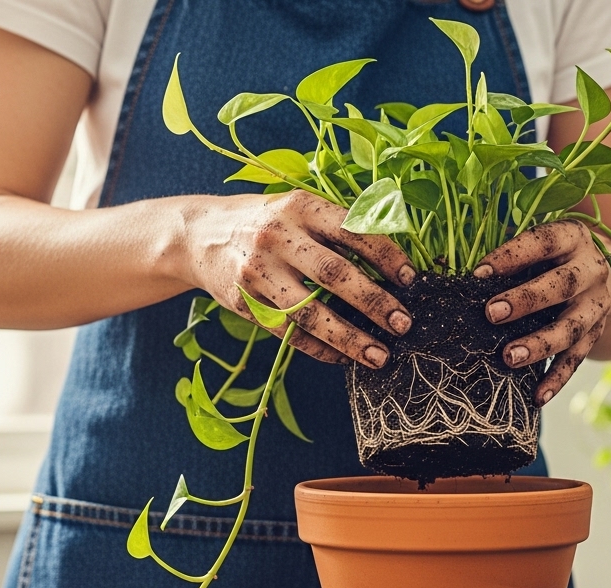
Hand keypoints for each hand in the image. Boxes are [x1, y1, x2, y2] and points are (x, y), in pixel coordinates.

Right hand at [183, 190, 416, 367]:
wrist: (200, 235)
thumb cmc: (267, 221)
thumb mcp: (298, 207)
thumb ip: (339, 225)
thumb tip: (395, 259)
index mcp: (299, 207)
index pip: (352, 230)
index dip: (386, 255)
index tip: (411, 279)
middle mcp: (277, 237)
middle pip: (334, 274)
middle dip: (374, 302)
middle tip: (403, 324)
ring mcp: (258, 272)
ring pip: (310, 313)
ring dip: (349, 338)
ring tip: (380, 356)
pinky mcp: (244, 303)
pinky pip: (288, 333)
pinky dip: (320, 349)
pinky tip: (345, 358)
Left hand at [473, 220, 610, 405]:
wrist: (601, 279)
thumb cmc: (551, 257)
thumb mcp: (539, 245)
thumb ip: (510, 255)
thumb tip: (459, 275)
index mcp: (573, 237)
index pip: (543, 241)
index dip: (512, 255)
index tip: (478, 273)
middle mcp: (591, 269)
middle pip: (562, 285)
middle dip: (526, 300)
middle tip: (491, 314)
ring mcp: (597, 305)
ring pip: (571, 328)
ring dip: (539, 344)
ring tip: (508, 357)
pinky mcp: (596, 334)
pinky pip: (576, 359)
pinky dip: (556, 379)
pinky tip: (536, 396)